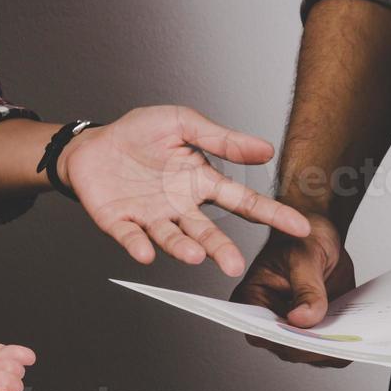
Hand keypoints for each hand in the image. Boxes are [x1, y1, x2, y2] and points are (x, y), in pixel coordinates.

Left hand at [58, 106, 310, 276]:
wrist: (92, 146)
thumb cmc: (139, 134)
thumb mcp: (184, 124)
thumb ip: (223, 139)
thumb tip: (267, 148)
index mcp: (201, 183)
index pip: (242, 201)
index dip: (270, 214)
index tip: (299, 227)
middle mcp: (181, 208)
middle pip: (206, 232)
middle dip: (220, 249)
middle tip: (234, 266)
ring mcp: (151, 218)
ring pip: (172, 238)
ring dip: (183, 248)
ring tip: (194, 256)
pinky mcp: (121, 224)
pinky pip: (131, 238)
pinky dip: (138, 246)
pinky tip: (146, 253)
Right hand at [230, 213, 356, 367]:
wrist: (320, 237)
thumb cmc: (301, 237)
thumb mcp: (305, 256)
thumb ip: (306, 288)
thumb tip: (303, 319)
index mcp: (253, 299)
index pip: (259, 330)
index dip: (282, 339)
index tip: (307, 339)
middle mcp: (269, 319)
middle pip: (287, 348)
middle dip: (312, 348)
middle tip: (339, 341)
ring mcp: (292, 329)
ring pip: (310, 354)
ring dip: (331, 349)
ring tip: (352, 339)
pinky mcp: (314, 332)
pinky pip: (328, 348)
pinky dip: (343, 345)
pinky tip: (357, 334)